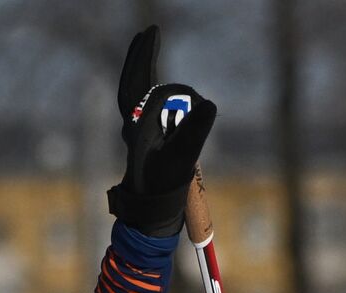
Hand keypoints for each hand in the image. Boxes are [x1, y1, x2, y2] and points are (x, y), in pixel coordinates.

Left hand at [108, 25, 216, 236]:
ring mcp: (142, 128)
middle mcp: (135, 123)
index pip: (136, 84)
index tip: (150, 31)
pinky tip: (170, 88)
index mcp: (137, 126)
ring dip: (154, 76)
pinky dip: (162, 92)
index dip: (141, 57)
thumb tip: (209, 104)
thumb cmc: (163, 186)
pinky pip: (154, 105)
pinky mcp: (150, 135)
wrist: (151, 209)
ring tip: (161, 62)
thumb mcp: (183, 159)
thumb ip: (195, 132)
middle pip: (138, 83)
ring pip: (150, 94)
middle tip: (151, 32)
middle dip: (143, 57)